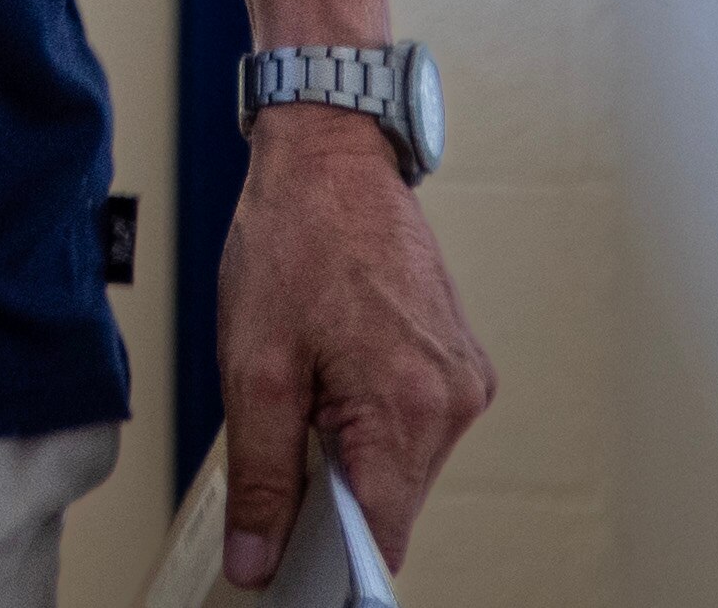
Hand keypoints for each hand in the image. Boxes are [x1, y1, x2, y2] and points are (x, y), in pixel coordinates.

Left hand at [215, 111, 494, 586]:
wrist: (331, 155)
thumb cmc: (292, 241)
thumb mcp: (252, 366)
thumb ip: (260, 475)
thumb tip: (259, 561)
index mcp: (409, 408)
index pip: (380, 537)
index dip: (329, 562)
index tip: (286, 562)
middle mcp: (454, 402)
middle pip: (390, 502)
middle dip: (332, 495)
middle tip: (279, 439)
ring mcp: (464, 382)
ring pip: (400, 465)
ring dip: (348, 451)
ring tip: (306, 384)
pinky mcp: (459, 363)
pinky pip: (412, 424)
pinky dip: (369, 418)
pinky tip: (333, 368)